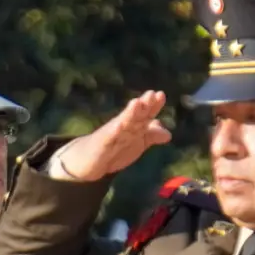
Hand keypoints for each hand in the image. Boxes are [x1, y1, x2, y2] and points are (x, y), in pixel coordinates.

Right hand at [49, 91, 172, 182]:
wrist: (86, 159)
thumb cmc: (114, 148)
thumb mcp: (136, 144)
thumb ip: (151, 137)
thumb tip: (168, 134)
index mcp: (134, 126)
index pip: (145, 114)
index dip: (153, 105)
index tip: (160, 94)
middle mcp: (123, 126)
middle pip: (135, 115)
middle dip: (143, 105)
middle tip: (151, 94)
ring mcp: (111, 134)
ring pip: (122, 123)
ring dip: (130, 113)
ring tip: (137, 103)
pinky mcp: (101, 144)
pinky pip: (108, 137)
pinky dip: (114, 131)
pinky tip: (118, 125)